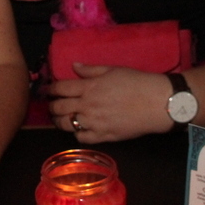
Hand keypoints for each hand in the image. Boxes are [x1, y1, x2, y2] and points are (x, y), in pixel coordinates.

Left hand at [48, 65, 173, 142]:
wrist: (156, 103)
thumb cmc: (136, 82)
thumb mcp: (113, 70)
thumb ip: (90, 70)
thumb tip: (73, 66)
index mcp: (89, 87)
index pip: (61, 88)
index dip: (51, 88)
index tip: (49, 89)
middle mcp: (87, 106)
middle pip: (59, 107)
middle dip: (51, 105)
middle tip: (51, 104)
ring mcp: (94, 123)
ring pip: (67, 124)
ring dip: (59, 120)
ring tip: (59, 118)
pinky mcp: (103, 136)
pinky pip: (82, 138)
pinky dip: (77, 133)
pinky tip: (79, 129)